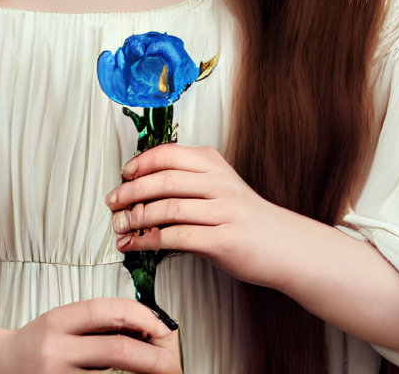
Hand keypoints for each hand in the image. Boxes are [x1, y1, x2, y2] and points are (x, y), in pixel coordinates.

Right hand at [0, 298, 180, 373]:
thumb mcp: (61, 322)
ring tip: (159, 373)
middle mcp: (53, 351)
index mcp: (56, 322)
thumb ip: (97, 322)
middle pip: (116, 351)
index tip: (162, 326)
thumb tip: (148, 328)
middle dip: (153, 358)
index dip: (141, 317)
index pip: (106, 311)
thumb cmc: (35, 344)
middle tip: (174, 363)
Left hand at [105, 144, 294, 286]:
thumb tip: (143, 184)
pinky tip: (135, 245)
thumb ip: (189, 179)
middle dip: (131, 191)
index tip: (124, 174)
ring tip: (120, 226)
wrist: (284, 244)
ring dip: (136, 218)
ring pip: (167, 209)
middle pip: (163, 180)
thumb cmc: (246, 217)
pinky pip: (177, 238)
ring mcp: (222, 211)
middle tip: (113, 202)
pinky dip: (149, 241)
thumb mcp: (220, 185)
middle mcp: (218, 183)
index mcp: (214, 164)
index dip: (141, 163)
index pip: (169, 154)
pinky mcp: (223, 241)